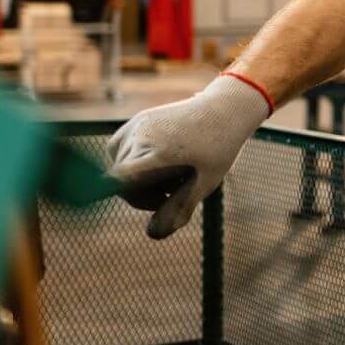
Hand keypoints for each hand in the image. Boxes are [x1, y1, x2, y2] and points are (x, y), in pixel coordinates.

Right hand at [105, 74, 270, 238]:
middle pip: (123, 181)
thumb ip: (179, 208)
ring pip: (120, 166)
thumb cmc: (219, 148)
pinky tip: (158, 161)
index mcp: (160, 154)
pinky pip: (120, 150)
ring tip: (171, 172)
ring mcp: (136, 126)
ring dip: (139, 178)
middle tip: (175, 190)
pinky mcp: (137, 120)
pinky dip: (133, 162)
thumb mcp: (206, 183)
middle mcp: (142, 137)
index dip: (119, 195)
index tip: (136, 200)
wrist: (225, 109)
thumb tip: (152, 235)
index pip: (121, 180)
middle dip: (145, 195)